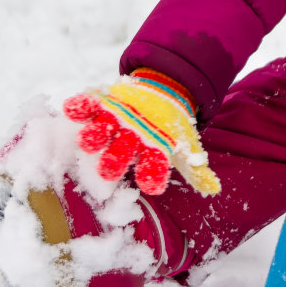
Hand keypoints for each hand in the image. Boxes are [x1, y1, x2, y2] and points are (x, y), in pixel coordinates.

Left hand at [63, 70, 220, 196]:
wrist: (157, 96)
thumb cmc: (171, 126)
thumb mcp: (188, 143)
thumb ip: (197, 168)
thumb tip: (214, 190)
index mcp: (148, 154)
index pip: (151, 169)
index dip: (151, 176)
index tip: (152, 186)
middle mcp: (126, 143)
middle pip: (120, 155)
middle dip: (114, 162)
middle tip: (108, 171)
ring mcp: (112, 123)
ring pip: (101, 132)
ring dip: (93, 136)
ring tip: (87, 141)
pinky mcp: (102, 104)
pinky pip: (89, 107)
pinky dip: (80, 107)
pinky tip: (71, 108)